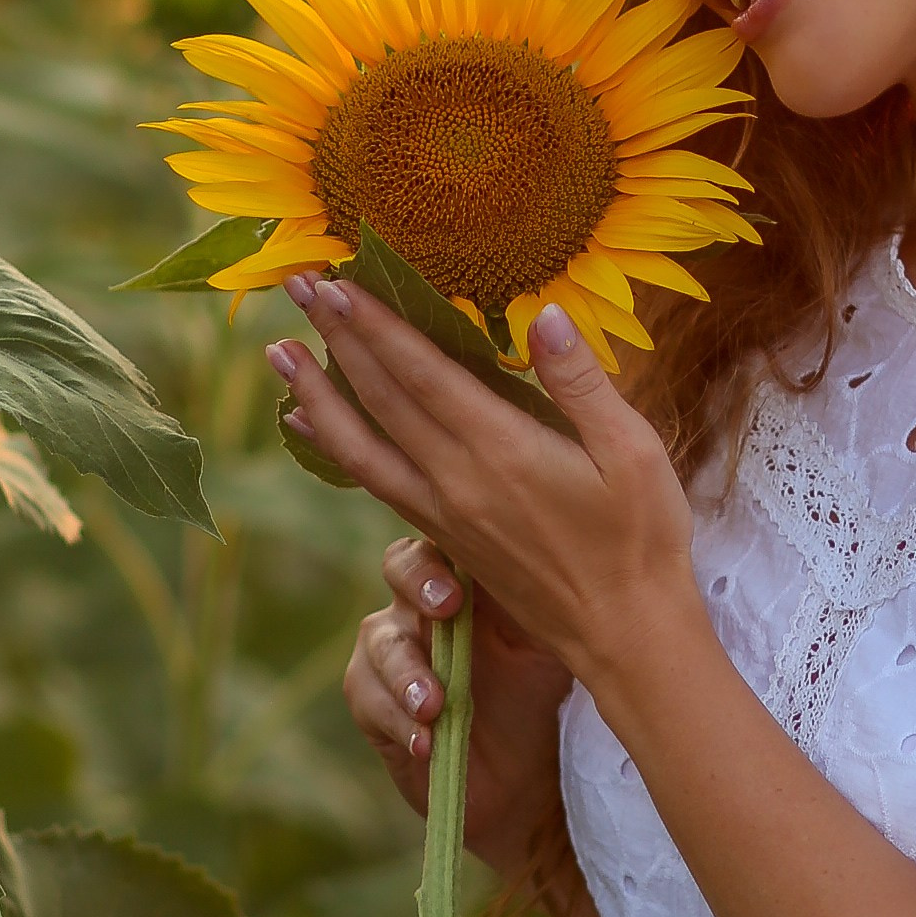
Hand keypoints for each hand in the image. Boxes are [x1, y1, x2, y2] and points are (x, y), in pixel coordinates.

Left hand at [272, 280, 706, 714]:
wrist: (623, 634)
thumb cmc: (640, 539)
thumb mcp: (632, 451)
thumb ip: (581, 382)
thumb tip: (545, 315)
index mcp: (502, 450)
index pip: (421, 372)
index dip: (374, 323)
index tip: (335, 281)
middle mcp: (457, 479)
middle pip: (380, 398)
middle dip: (335, 338)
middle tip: (296, 287)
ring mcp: (443, 511)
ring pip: (359, 444)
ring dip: (314, 394)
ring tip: (275, 352)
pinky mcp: (443, 535)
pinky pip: (372, 481)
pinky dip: (335, 446)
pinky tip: (310, 425)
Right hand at [344, 534, 573, 869]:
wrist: (523, 782)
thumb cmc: (539, 701)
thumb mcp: (556, 651)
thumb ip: (550, 605)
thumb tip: (568, 562)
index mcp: (470, 582)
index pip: (448, 539)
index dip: (449, 550)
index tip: (465, 587)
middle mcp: (423, 606)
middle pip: (402, 565)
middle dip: (419, 583)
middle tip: (445, 611)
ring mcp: (393, 652)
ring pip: (380, 638)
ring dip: (406, 672)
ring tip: (434, 706)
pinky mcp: (373, 703)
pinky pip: (369, 697)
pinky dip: (398, 720)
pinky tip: (426, 742)